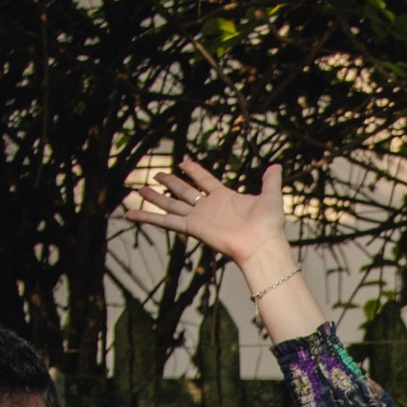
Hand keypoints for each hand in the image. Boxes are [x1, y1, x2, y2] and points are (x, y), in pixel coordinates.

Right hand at [124, 153, 303, 299]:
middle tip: (156, 175)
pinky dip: (148, 218)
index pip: (204, 180)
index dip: (194, 170)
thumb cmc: (269, 225)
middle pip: (183, 192)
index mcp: (224, 198)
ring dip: (155, 198)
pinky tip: (130, 214)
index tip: (183, 162)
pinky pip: (166, 221)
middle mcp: (208, 208)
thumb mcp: (271, 196)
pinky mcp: (192, 228)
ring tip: (138, 190)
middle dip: (170, 183)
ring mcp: (199, 218)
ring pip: (171, 205)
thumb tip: (276, 166)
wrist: (262, 244)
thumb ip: (270, 180)